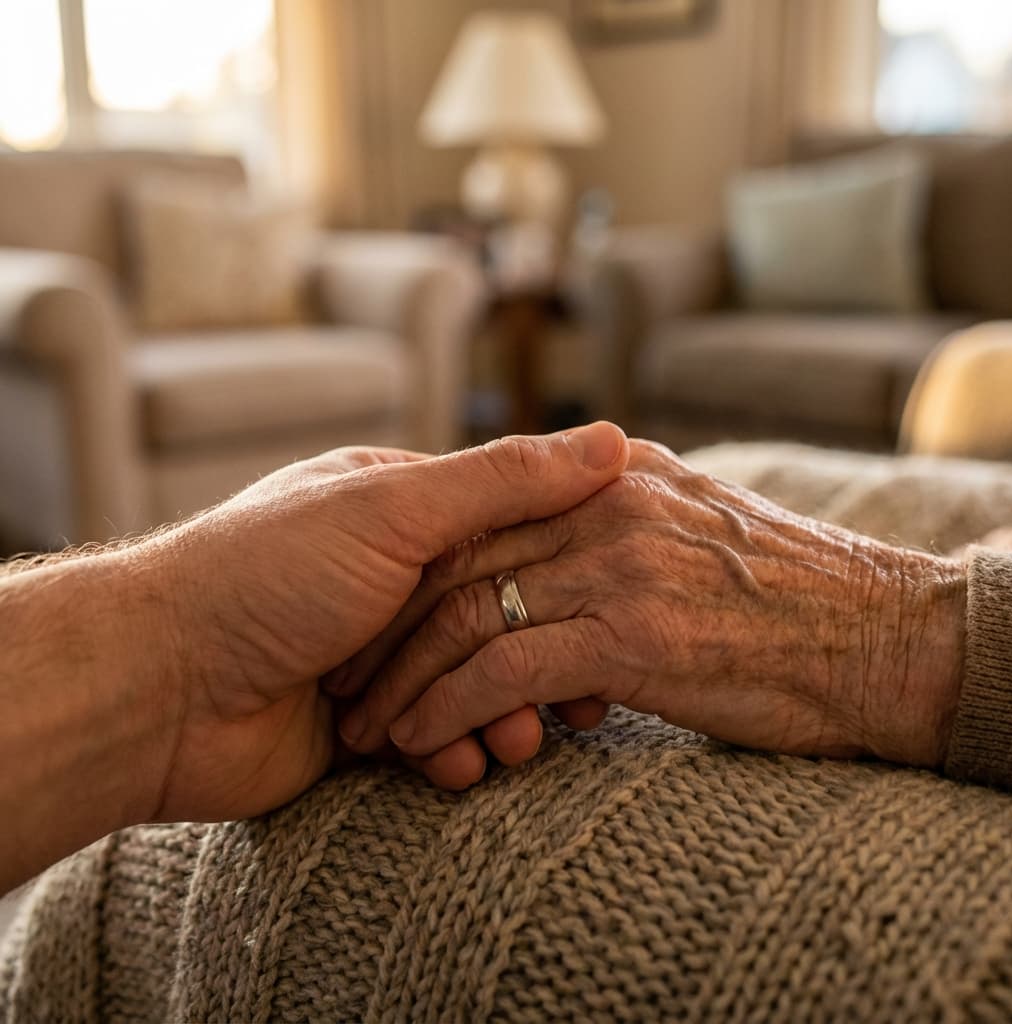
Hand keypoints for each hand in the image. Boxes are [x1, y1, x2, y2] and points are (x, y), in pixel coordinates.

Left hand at [119, 424, 626, 820]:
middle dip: (533, 660)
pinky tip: (447, 762)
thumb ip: (503, 481)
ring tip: (512, 744)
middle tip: (575, 704)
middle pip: (498, 617)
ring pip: (471, 683)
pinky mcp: (360, 724)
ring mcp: (375, 652)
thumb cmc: (269, 574)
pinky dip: (448, 751)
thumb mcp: (394, 509)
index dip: (561, 569)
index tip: (608, 604)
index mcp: (398, 509)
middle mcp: (390, 577)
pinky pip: (430, 737)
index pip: (509, 532)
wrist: (159, 687)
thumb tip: (610, 438)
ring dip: (498, 717)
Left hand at [341, 440, 966, 772]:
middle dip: (392, 632)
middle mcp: (605, 505)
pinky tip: (423, 746)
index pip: (482, 514)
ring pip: (470, 618)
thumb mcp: (695, 527)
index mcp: (612, 474)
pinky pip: (508, 670)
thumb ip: (617, 513)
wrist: (889, 639)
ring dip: (409, 681)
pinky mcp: (629, 633)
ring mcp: (616, 565)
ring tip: (377, 731)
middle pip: (459, 564)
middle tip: (352, 684)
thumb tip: (556, 536)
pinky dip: (451, 709)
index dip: (422, 574)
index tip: (381, 626)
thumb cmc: (793, 597)